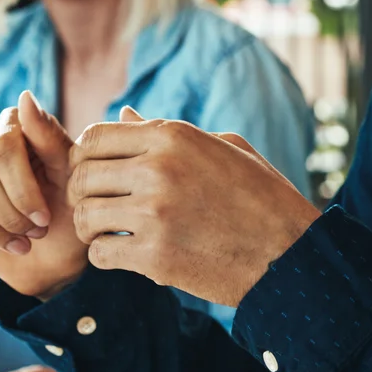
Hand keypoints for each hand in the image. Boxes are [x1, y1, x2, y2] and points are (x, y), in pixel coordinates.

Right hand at [0, 91, 87, 298]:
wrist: (50, 252)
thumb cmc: (64, 210)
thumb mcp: (69, 179)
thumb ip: (50, 138)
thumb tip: (25, 97)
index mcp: (14, 123)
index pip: (2, 148)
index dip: (21, 190)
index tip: (43, 221)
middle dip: (5, 213)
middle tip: (31, 235)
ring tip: (15, 243)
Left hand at [69, 108, 319, 305]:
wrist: (289, 254)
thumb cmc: (260, 196)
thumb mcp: (224, 148)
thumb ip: (167, 131)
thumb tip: (124, 114)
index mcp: (172, 136)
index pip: (94, 137)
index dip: (84, 157)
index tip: (95, 175)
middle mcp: (158, 168)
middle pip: (82, 176)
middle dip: (82, 194)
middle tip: (98, 208)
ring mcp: (154, 213)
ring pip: (85, 216)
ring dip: (91, 228)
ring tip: (109, 233)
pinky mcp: (155, 255)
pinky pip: (100, 254)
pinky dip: (105, 257)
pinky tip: (124, 255)